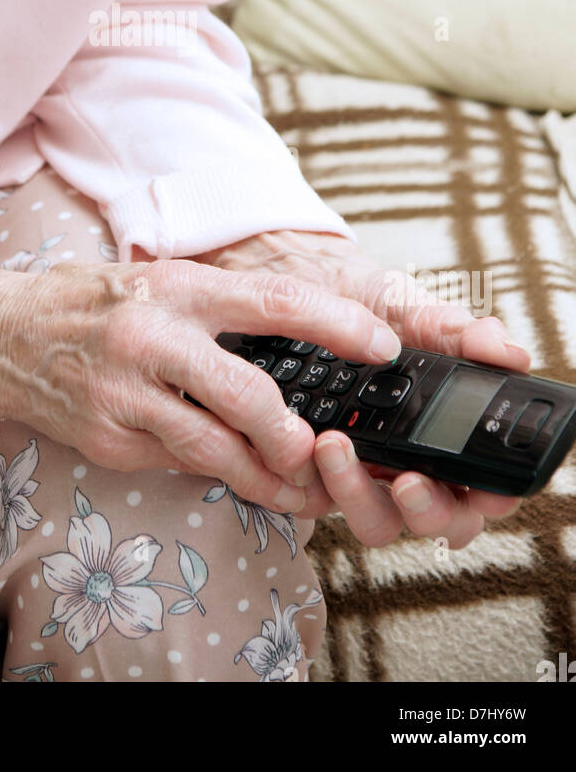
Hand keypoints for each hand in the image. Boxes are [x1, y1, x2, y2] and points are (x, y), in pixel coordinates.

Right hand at [0, 252, 408, 512]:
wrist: (3, 333)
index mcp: (178, 288)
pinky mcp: (110, 438)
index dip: (336, 325)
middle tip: (323, 447)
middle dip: (296, 433)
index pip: (274, 301)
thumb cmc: (96, 302)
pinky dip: (214, 469)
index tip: (382, 347)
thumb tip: (302, 342)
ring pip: (215, 447)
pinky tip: (235, 472)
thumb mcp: (162, 282)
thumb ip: (223, 311)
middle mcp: (154, 338)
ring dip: (265, 472)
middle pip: (249, 396)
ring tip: (294, 482)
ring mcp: (127, 393)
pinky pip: (179, 462)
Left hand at [192, 228, 528, 547]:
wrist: (307, 288)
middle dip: (424, 509)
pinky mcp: (313, 475)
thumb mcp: (414, 311)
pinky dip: (310, 480)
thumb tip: (507, 352)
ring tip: (335, 446)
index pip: (485, 489)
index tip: (481, 490)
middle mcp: (411, 464)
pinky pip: (316, 500)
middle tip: (407, 481)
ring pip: (375, 520)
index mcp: (449, 435)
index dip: (491, 499)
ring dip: (357, 494)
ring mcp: (363, 475)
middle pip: (434, 519)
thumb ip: (459, 332)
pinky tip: (301, 443)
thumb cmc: (372, 309)